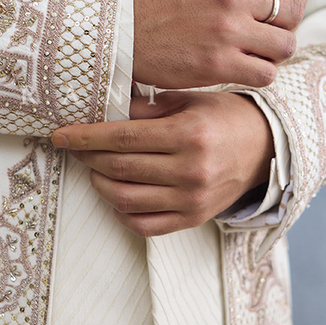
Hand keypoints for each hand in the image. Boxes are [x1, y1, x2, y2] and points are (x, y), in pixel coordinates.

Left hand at [51, 91, 274, 237]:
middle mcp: (190, 170)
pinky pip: (144, 225)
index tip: (61, 134)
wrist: (264, 148)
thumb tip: (101, 107)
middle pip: (119, 167)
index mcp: (188, 134)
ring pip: (125, 199)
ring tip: (94, 167)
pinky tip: (116, 192)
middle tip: (72, 146)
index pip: (122, 137)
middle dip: (86, 156)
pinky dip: (121, 211)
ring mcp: (192, 200)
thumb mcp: (187, 100)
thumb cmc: (221, 116)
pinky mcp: (193, 219)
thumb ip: (145, 106)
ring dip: (99, 183)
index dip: (85, 137)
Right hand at [133, 0, 305, 88]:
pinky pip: (266, 73)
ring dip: (274, 51)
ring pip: (285, 45)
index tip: (282, 7)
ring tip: (254, 51)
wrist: (116, 27)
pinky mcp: (218, 64)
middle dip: (286, 25)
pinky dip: (259, 72)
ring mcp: (227, 31)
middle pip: (293, 12)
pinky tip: (242, 67)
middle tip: (268, 33)